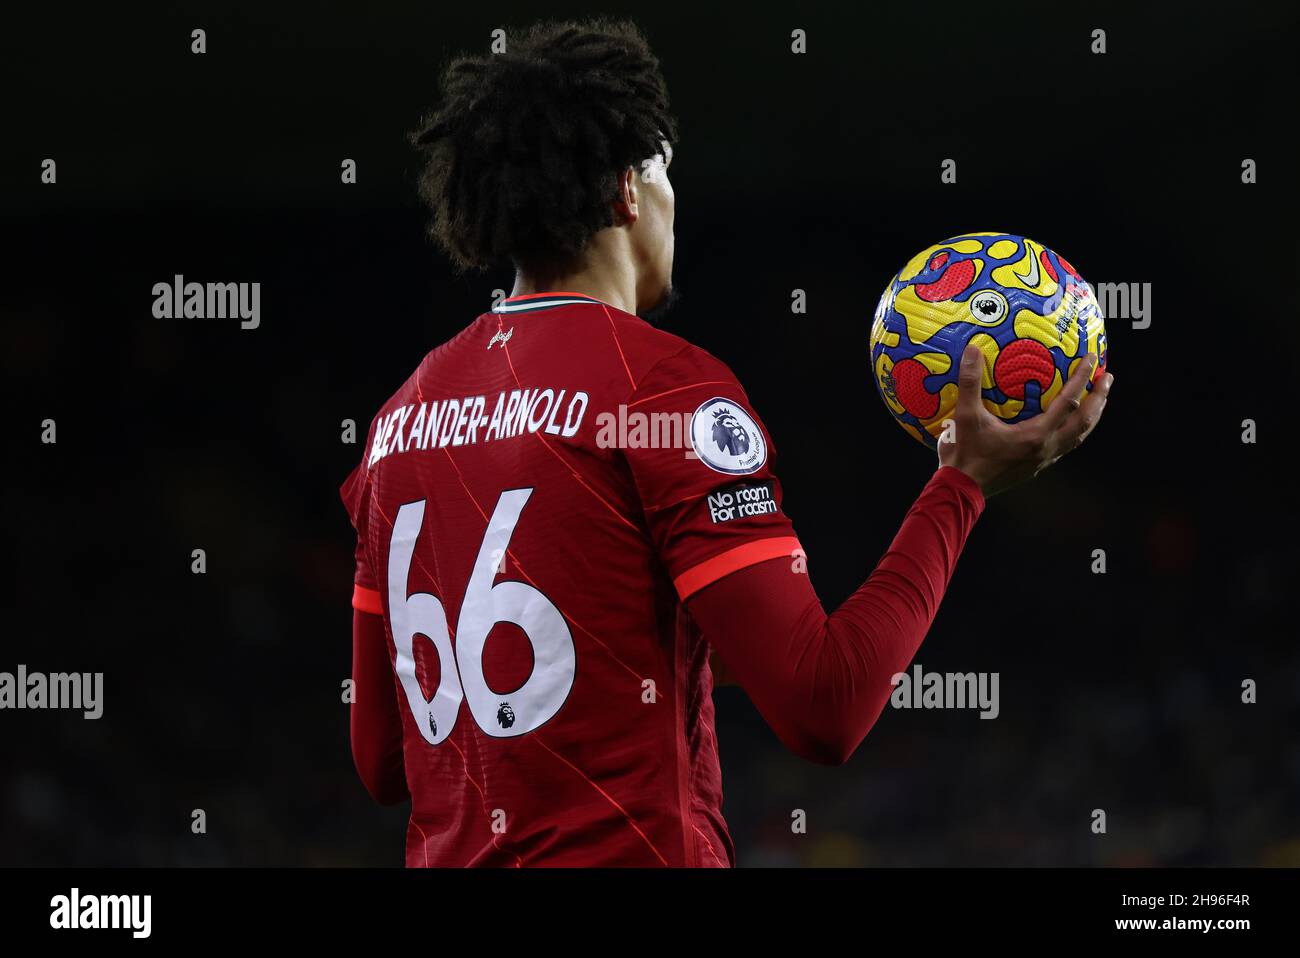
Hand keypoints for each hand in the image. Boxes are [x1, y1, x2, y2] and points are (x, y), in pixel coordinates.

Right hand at [937, 345, 1112, 497]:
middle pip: (1085, 421)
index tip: (1090, 359)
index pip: (1068, 402)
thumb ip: (970, 382)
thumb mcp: (966, 416)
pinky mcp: (1038, 466)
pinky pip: (1066, 445)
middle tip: (1107, 378)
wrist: (962, 489)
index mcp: (1035, 434)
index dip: (1081, 379)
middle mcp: (1047, 447)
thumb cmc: (966, 454)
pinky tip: (1071, 424)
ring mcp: (1044, 459)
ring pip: (1079, 436)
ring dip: (1092, 416)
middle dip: (1099, 398)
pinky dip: (1076, 431)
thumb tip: (972, 350)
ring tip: (1098, 400)